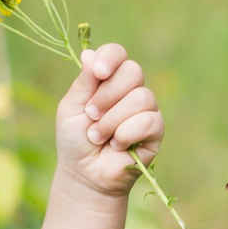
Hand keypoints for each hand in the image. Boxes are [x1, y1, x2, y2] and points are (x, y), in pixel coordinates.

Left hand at [53, 44, 162, 202]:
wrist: (85, 174)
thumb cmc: (75, 140)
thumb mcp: (71, 108)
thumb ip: (83, 83)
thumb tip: (89, 54)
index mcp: (108, 79)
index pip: (118, 54)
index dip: (110, 58)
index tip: (98, 73)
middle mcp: (130, 90)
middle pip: (133, 71)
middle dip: (107, 95)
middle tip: (91, 114)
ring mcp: (146, 109)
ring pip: (141, 98)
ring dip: (112, 120)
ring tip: (98, 136)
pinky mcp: (156, 131)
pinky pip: (149, 121)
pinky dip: (126, 134)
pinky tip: (117, 145)